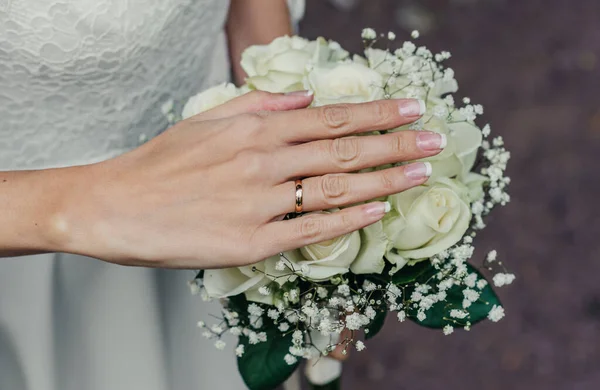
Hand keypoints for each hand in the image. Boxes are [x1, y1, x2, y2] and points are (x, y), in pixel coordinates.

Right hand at [60, 91, 443, 267]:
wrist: (116, 206)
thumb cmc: (162, 163)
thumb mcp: (208, 118)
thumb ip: (260, 104)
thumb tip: (304, 97)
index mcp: (255, 128)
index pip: (331, 117)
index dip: (376, 113)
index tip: (410, 110)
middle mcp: (264, 160)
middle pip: (345, 148)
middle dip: (396, 142)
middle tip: (434, 140)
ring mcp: (261, 202)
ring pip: (337, 186)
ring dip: (386, 178)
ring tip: (420, 173)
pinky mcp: (252, 241)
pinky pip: (312, 228)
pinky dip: (349, 218)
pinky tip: (378, 210)